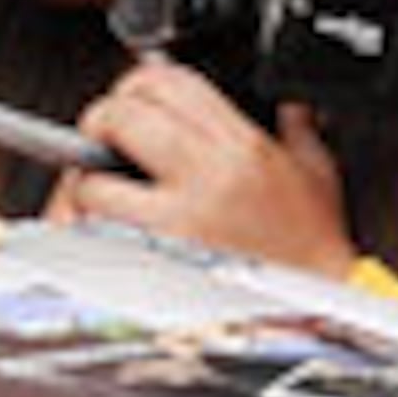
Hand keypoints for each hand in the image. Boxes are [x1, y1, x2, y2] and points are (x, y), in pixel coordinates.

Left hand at [66, 59, 353, 274]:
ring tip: (101, 189)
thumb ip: (297, 130)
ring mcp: (173, 228)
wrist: (316, 313)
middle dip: (102, 120)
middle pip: (121, 117)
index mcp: (242, 150)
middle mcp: (206, 182)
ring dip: (85, 183)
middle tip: (103, 135)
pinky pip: (89, 239)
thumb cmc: (311, 252)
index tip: (133, 98)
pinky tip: (97, 229)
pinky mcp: (149, 270)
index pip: (167, 83)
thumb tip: (288, 106)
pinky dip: (81, 230)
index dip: (138, 83)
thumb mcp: (316, 175)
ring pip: (91, 182)